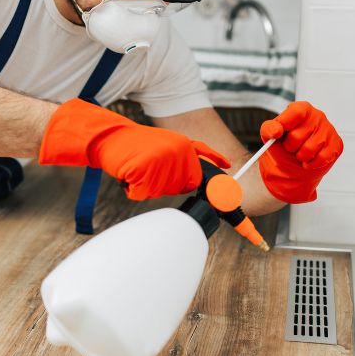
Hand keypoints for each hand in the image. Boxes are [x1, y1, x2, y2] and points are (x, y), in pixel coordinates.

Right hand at [39, 98, 229, 199]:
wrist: (108, 137)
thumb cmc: (133, 146)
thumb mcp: (166, 146)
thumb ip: (187, 162)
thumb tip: (204, 182)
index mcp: (186, 147)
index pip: (210, 171)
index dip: (228, 199)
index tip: (246, 219)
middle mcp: (179, 154)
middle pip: (179, 187)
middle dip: (161, 184)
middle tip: (144, 167)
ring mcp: (162, 162)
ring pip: (158, 192)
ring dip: (144, 185)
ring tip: (135, 167)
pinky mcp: (145, 171)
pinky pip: (139, 194)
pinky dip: (130, 188)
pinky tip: (127, 171)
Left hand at [258, 101, 342, 203]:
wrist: (294, 164)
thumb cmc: (283, 145)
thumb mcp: (270, 135)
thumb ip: (268, 129)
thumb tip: (276, 131)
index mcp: (302, 108)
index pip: (296, 112)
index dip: (285, 125)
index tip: (278, 135)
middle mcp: (318, 115)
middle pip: (298, 136)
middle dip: (290, 147)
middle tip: (291, 147)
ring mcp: (329, 129)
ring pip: (310, 149)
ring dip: (300, 157)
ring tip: (300, 154)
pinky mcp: (337, 144)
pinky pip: (322, 158)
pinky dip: (311, 164)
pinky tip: (309, 160)